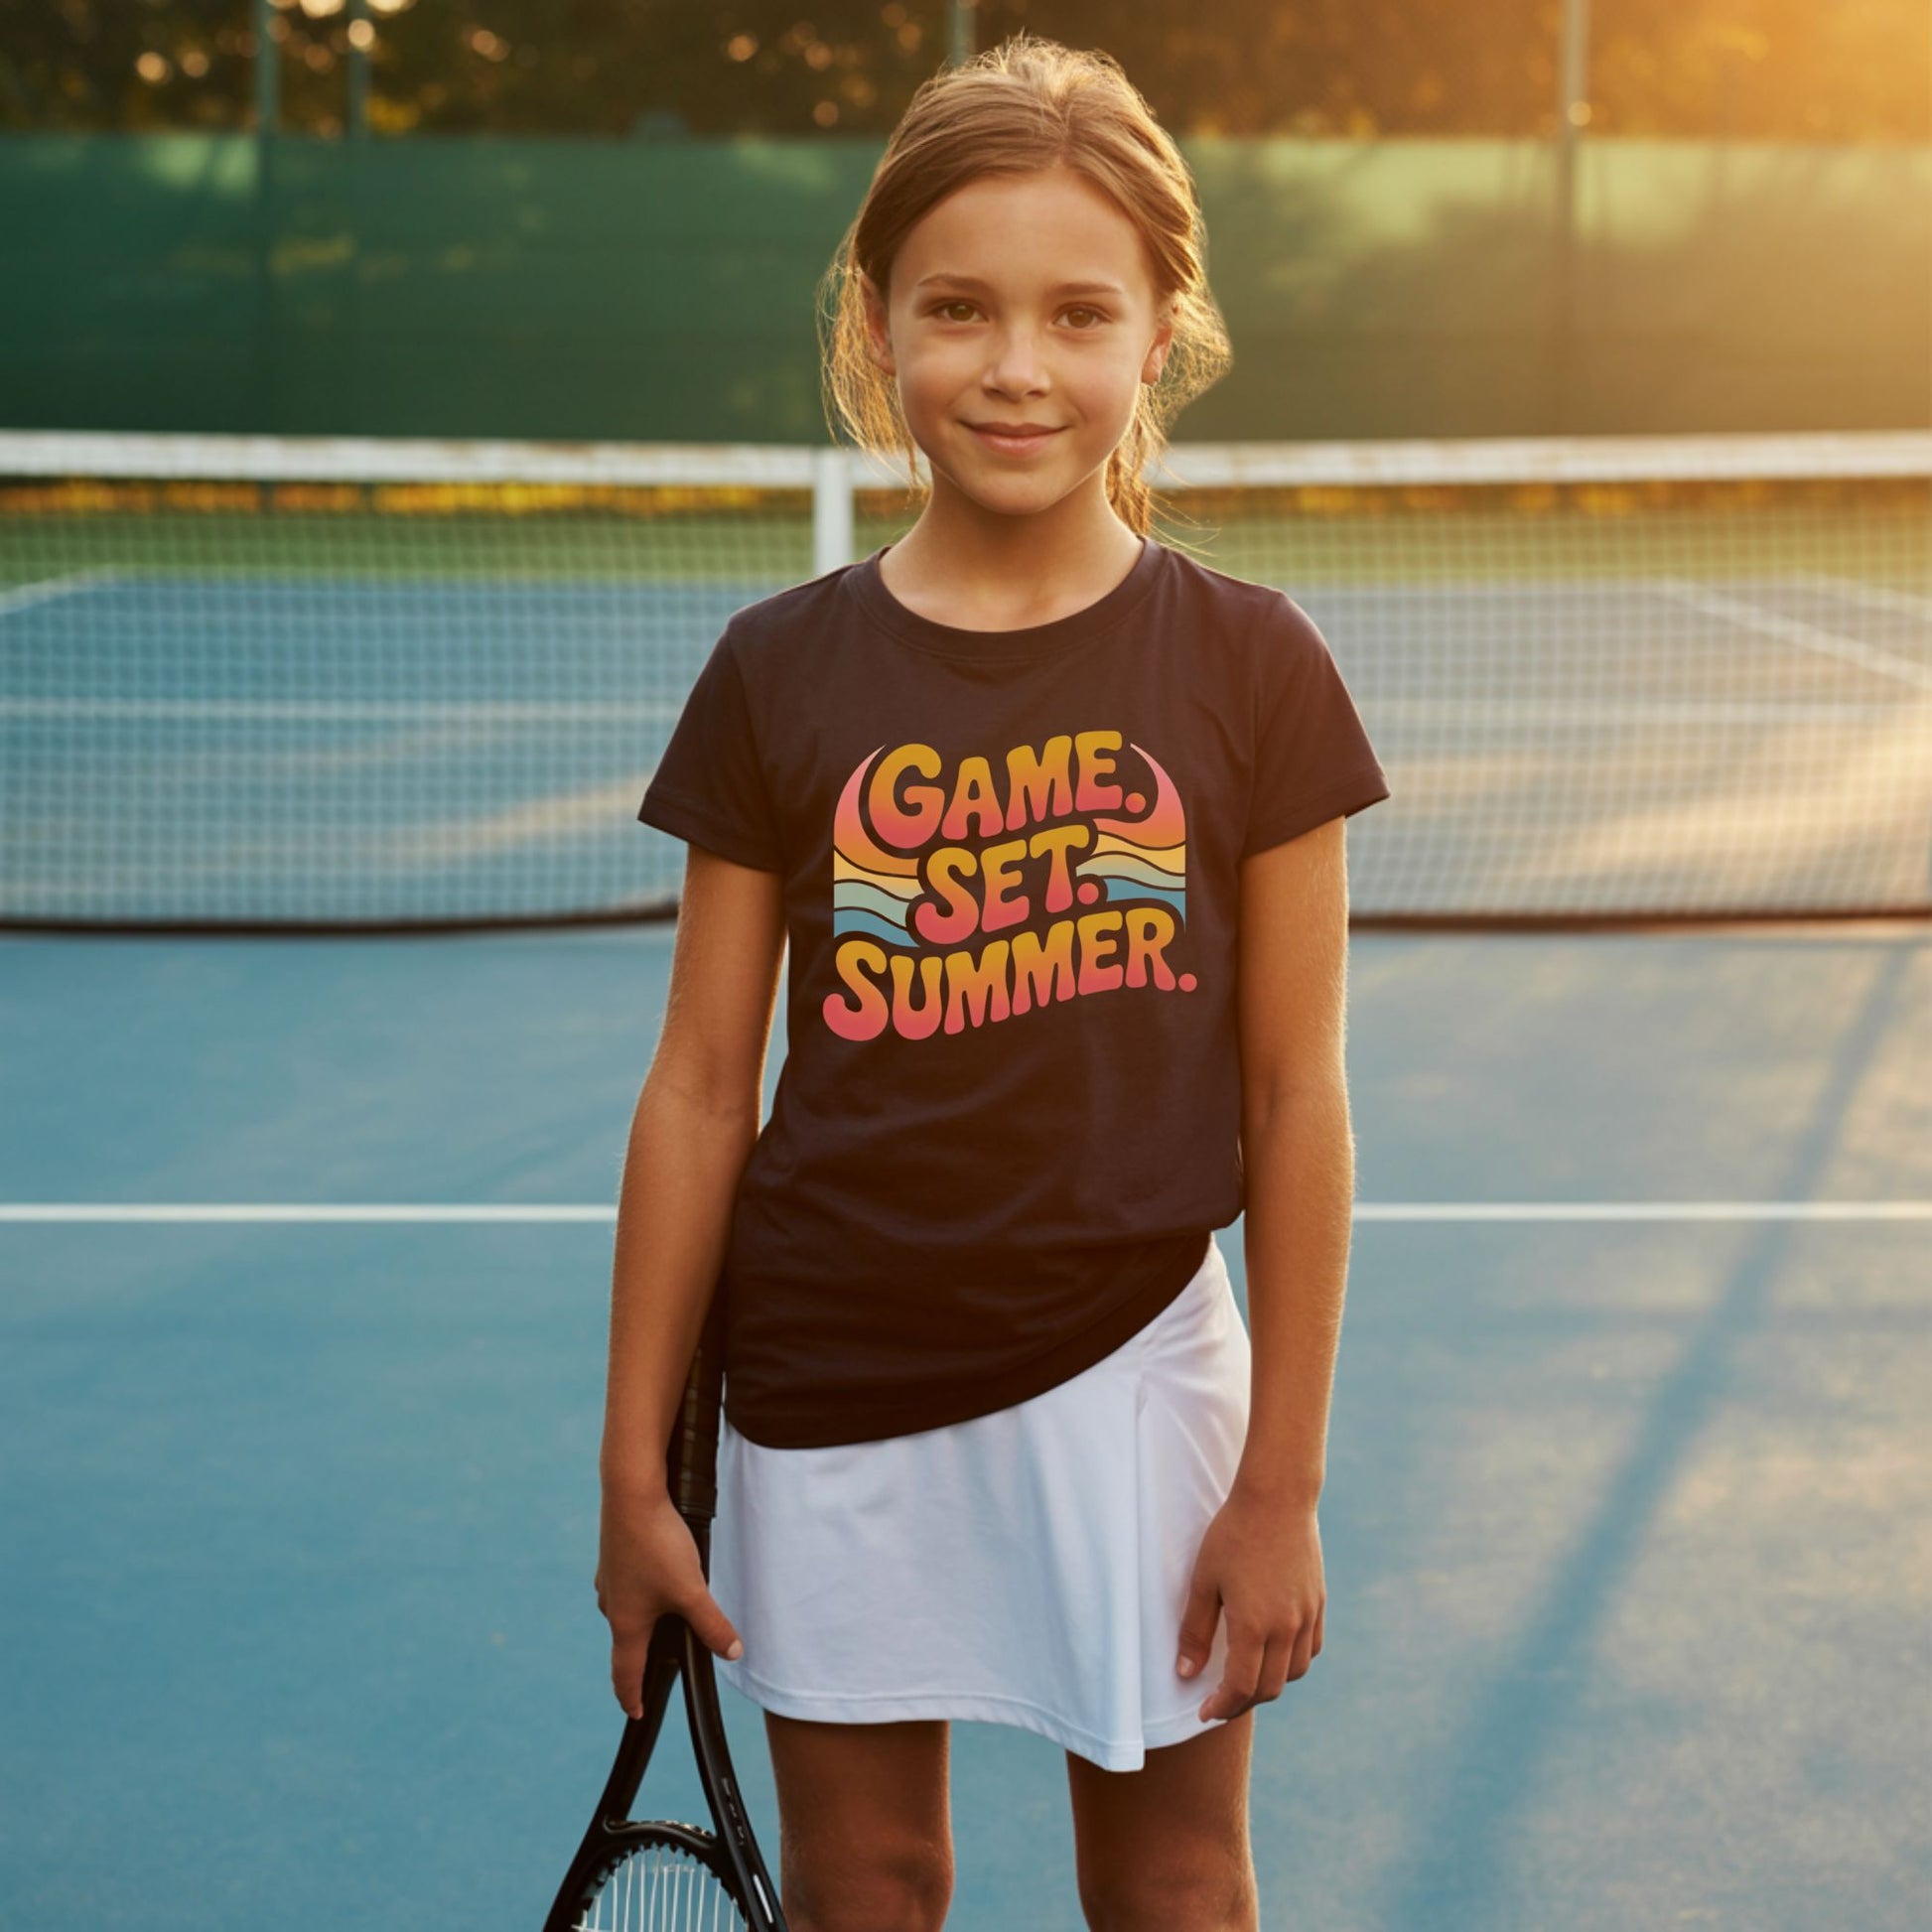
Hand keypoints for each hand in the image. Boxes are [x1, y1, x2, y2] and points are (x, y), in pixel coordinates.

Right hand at [595, 1480, 744, 1718]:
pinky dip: (644, 1586)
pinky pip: (629, 1581)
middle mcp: (611, 1603)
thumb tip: (732, 1652)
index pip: (626, 1672)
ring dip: (645, 1615)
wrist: (631, 1491)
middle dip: (644, 1652)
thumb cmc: (657, 1543)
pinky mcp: (615, 1553)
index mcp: (625, 1623)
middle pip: (628, 1639)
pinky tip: (660, 1571)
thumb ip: (712, 1624)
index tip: (637, 1712)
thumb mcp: (691, 1590)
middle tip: (660, 1661)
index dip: (632, 1696)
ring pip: (628, 1607)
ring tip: (669, 1612)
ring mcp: (610, 1577)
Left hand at [1174, 1486, 1324, 1722]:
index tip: (1205, 1712)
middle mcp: (1286, 1626)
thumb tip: (1186, 1672)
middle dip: (1243, 1701)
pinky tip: (1275, 1653)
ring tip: (1246, 1678)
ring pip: (1295, 1672)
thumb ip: (1195, 1630)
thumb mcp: (1204, 1579)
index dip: (1222, 1706)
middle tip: (1220, 1701)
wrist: (1277, 1497)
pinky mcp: (1318, 1602)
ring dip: (1270, 1684)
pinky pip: (1310, 1648)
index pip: (1241, 1687)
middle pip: (1270, 1687)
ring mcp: (1307, 1615)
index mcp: (1254, 1625)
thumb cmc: (1233, 1534)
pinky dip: (1293, 1662)